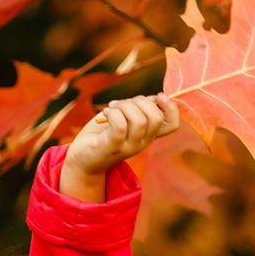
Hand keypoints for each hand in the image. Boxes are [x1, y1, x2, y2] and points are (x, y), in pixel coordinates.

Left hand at [63, 93, 180, 175]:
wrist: (82, 159)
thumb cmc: (103, 133)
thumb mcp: (125, 117)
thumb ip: (140, 108)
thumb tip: (154, 98)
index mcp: (148, 134)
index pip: (172, 125)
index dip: (171, 107)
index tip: (157, 96)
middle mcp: (142, 142)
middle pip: (156, 118)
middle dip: (140, 101)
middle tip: (122, 103)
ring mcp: (128, 146)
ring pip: (140, 121)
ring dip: (124, 106)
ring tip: (111, 108)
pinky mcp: (112, 146)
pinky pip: (120, 126)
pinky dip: (113, 113)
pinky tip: (106, 113)